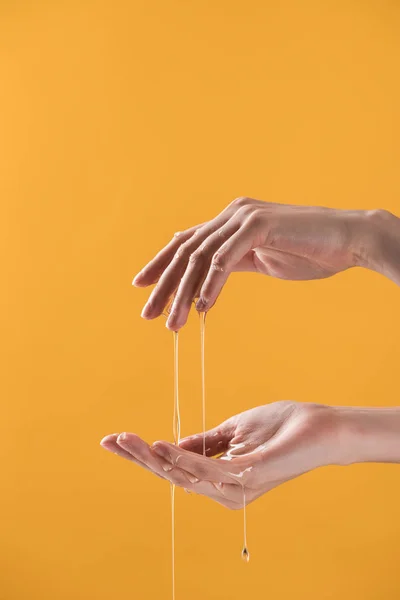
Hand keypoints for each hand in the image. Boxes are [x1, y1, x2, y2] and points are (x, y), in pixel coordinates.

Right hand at [100, 401, 341, 508]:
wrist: (318, 426)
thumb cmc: (279, 427)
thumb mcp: (232, 431)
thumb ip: (203, 443)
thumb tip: (170, 446)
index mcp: (220, 478)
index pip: (174, 469)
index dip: (143, 456)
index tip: (114, 440)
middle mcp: (225, 490)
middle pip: (173, 476)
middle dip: (140, 460)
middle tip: (112, 440)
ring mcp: (237, 487)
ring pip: (184, 476)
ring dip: (153, 457)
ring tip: (128, 439)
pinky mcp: (248, 477)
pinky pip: (208, 470)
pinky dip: (181, 457)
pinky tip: (161, 444)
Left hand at [133, 198, 368, 329]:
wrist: (348, 240)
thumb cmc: (309, 251)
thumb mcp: (261, 259)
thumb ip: (233, 263)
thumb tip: (206, 278)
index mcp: (230, 220)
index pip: (187, 242)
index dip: (161, 264)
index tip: (142, 286)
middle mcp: (232, 214)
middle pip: (185, 250)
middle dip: (163, 284)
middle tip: (148, 313)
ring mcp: (243, 217)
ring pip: (200, 258)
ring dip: (183, 293)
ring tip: (172, 323)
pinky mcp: (257, 225)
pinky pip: (225, 260)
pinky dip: (210, 286)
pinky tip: (201, 308)